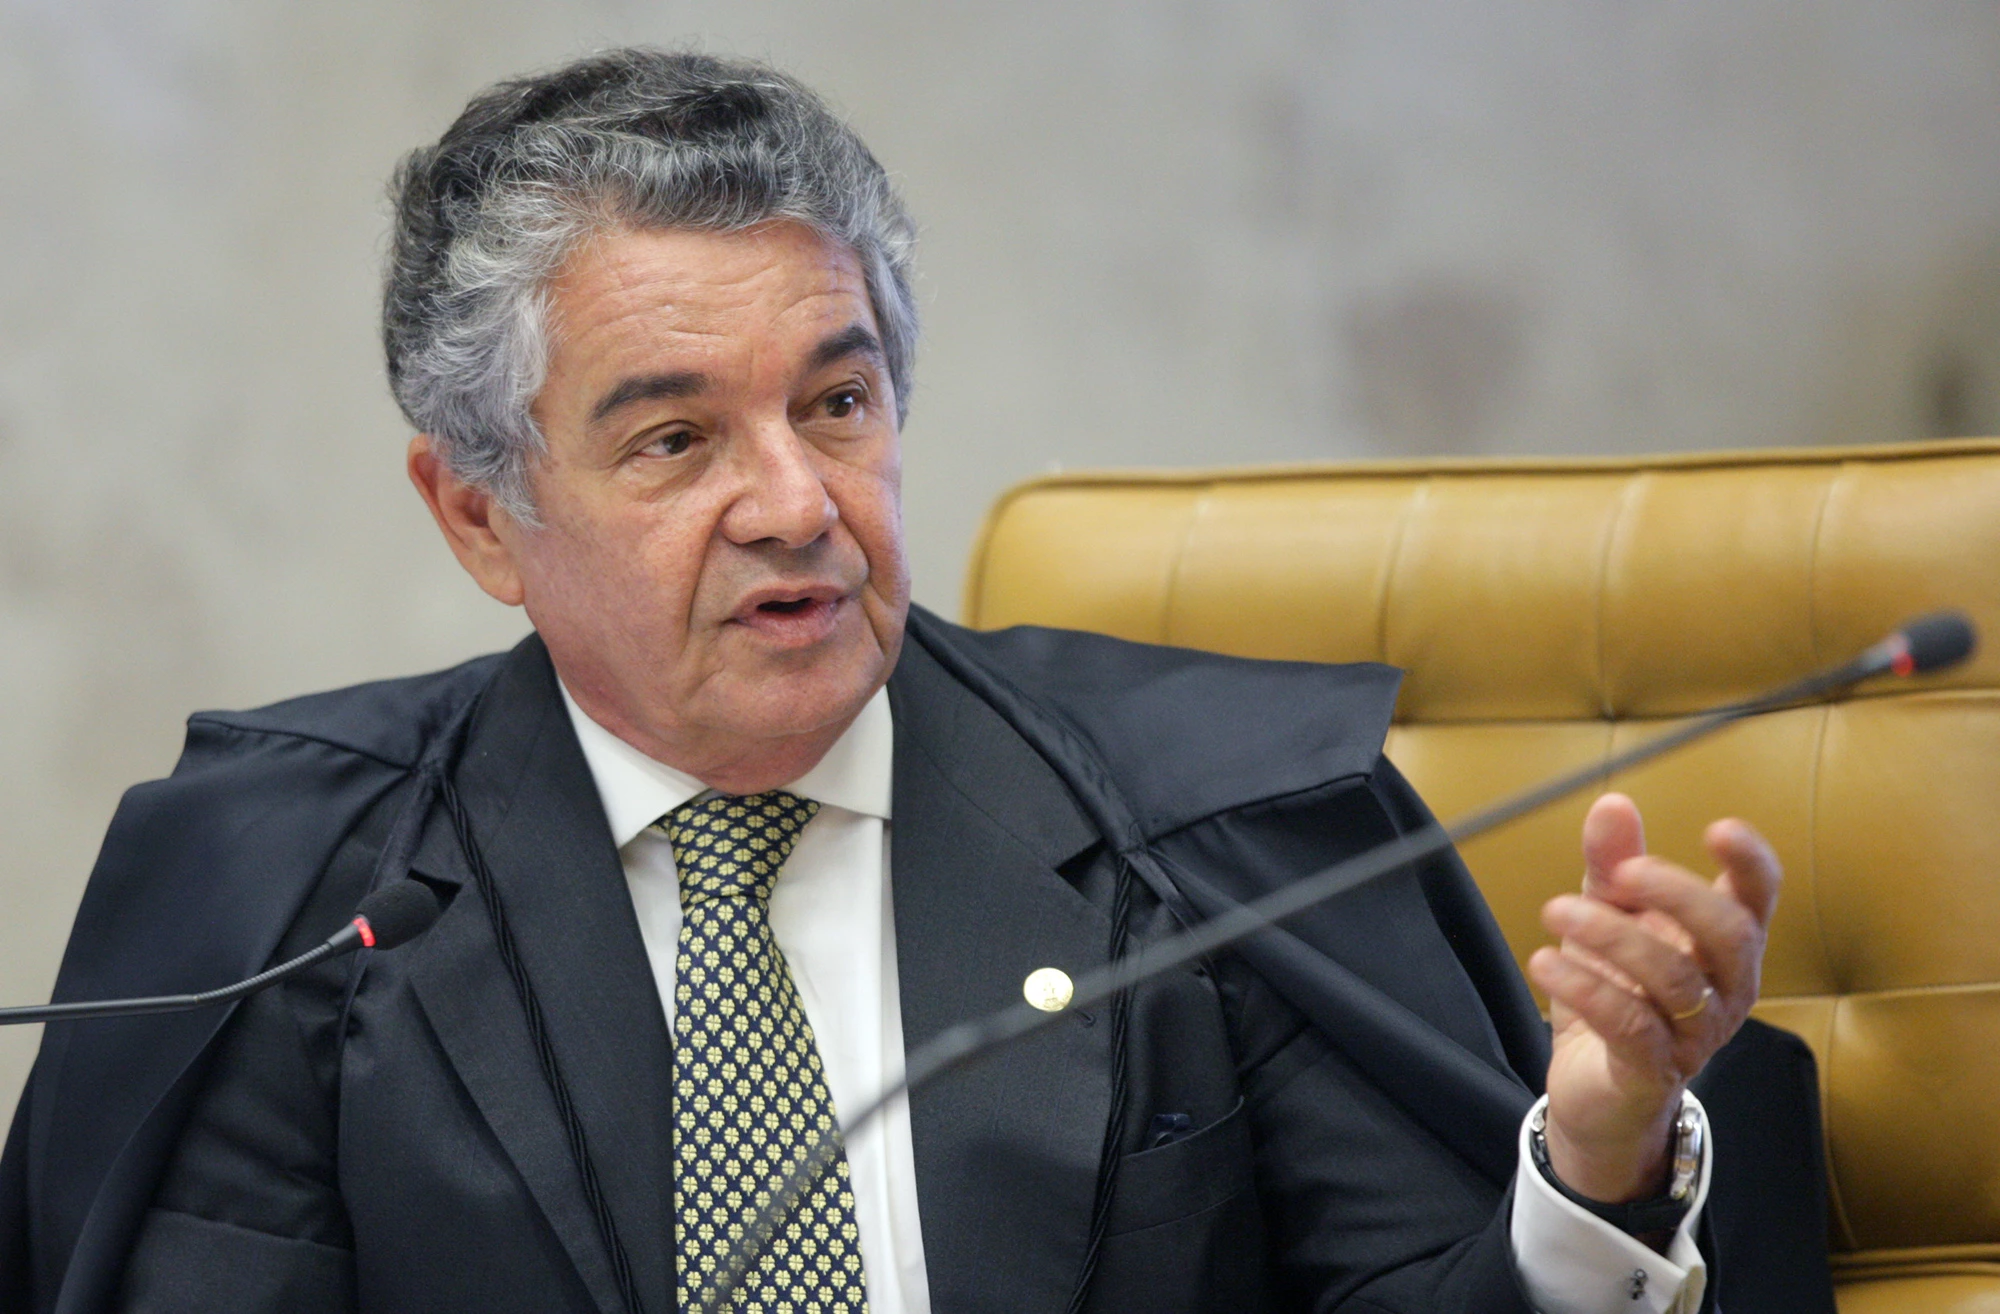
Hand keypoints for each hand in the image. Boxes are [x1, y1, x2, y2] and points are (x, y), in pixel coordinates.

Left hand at [1527, 793, 1779, 1202]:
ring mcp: (1695, 1033)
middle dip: (1677, 894)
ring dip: (1612, 937)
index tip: (1719, 828)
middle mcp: (1725, 988)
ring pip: (1675, 979)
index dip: (1751, 862)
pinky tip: (1545, 961)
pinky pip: (1630, 1026)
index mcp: (1722, 943)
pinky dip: (1586, 988)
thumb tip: (1613, 804)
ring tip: (1556, 911)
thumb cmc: (1616, 990)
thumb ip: (1612, 862)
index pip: (1758, 898)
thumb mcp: (1607, 915)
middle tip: (1622, 873)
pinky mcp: (1652, 1068)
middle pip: (1729, 934)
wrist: (1594, 1085)